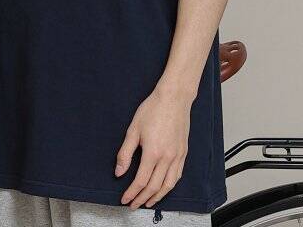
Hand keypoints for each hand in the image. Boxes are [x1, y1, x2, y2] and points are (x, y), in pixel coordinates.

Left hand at [115, 86, 192, 208]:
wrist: (174, 98)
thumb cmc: (153, 109)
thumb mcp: (133, 129)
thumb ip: (125, 153)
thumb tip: (119, 171)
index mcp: (153, 152)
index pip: (141, 181)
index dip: (132, 193)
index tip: (125, 199)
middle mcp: (167, 157)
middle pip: (154, 187)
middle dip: (143, 199)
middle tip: (134, 204)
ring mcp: (178, 156)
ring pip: (168, 185)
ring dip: (158, 197)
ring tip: (148, 202)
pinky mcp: (184, 152)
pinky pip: (178, 175)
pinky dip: (170, 186)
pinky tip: (164, 187)